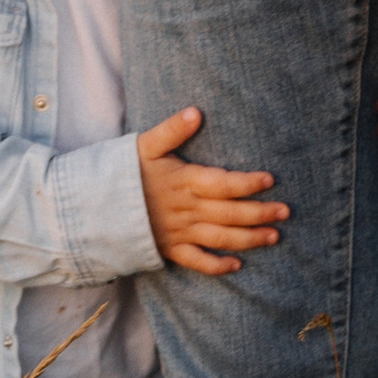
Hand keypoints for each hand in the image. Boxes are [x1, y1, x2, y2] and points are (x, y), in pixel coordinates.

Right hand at [136, 105, 287, 273]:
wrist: (91, 209)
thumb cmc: (121, 172)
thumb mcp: (144, 145)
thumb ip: (172, 130)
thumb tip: (196, 112)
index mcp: (183, 182)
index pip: (222, 184)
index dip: (247, 183)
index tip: (270, 180)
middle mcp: (186, 210)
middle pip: (230, 213)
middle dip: (260, 213)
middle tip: (285, 212)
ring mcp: (178, 233)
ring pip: (220, 238)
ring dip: (249, 239)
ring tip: (274, 236)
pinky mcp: (169, 250)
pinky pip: (197, 262)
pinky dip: (217, 266)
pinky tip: (238, 266)